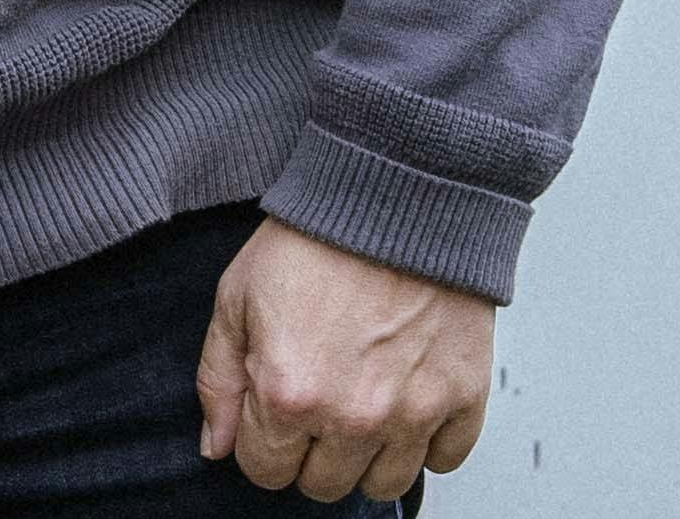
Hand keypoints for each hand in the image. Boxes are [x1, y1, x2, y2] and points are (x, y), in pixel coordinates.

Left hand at [199, 219, 490, 502]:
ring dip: (367, 457)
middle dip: (312, 452)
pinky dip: (428, 442)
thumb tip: (216, 446)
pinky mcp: (463, 396)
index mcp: (288, 394)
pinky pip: (446, 459)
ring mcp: (413, 412)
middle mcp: (352, 416)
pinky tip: (408, 402)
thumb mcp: (236, 298)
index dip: (263, 442)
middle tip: (318, 401)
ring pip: (384, 486)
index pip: (265, 472)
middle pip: (324, 486)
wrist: (396, 194)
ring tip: (362, 405)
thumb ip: (218, 381)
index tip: (275, 410)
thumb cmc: (316, 238)